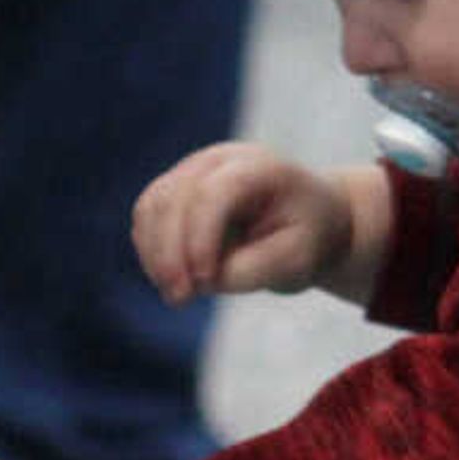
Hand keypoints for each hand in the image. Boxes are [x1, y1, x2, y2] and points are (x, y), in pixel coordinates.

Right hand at [134, 143, 348, 303]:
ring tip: (175, 295)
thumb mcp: (296, 260)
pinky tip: (169, 279)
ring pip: (154, 205)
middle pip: (175, 198)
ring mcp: (193, 169)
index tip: (205, 283)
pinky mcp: (177, 187)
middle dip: (171, 253)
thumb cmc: (307, 237)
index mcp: (258, 168)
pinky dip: (151, 248)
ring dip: (155, 253)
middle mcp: (219, 160)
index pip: (212, 195)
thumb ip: (252, 269)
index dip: (200, 239)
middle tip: (180, 300)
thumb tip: (202, 280)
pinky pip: (148, 214)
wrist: (310, 217)